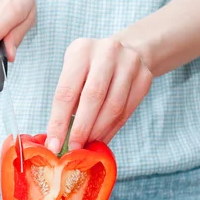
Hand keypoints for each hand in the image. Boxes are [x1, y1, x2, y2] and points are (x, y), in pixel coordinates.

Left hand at [45, 38, 152, 153]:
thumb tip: (58, 138)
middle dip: (82, 129)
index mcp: (81, 50)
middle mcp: (107, 52)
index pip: (66, 91)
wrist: (128, 50)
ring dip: (99, 132)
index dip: (59, 121)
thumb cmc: (92, 66)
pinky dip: (113, 129)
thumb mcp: (74, 71)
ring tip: (88, 145)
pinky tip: (102, 138)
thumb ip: (67, 100)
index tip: (54, 144)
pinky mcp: (145, 77)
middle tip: (74, 149)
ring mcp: (130, 63)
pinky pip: (127, 111)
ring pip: (113, 106)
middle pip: (93, 98)